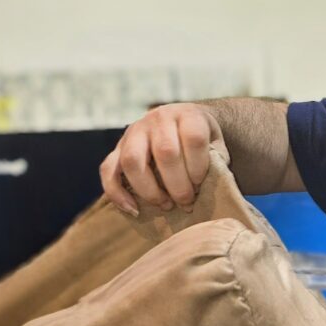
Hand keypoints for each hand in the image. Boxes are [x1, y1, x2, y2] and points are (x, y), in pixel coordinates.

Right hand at [99, 103, 228, 215]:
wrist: (184, 121)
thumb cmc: (204, 140)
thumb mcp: (217, 143)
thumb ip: (216, 161)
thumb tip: (207, 187)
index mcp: (187, 115)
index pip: (193, 139)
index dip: (199, 166)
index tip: (201, 183)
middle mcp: (158, 119)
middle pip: (165, 153)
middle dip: (178, 185)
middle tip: (187, 203)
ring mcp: (135, 132)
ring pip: (133, 161)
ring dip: (150, 190)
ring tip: (166, 205)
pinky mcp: (118, 147)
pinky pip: (108, 170)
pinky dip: (117, 193)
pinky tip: (134, 210)